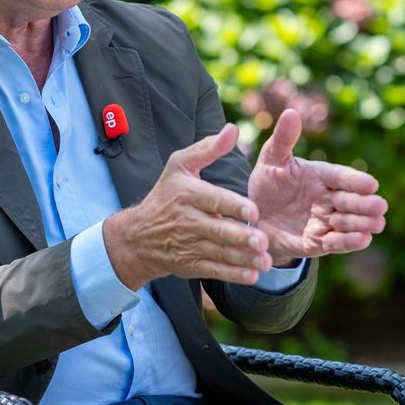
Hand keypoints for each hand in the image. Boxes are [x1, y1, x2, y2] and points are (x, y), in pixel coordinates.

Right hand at [103, 124, 272, 289]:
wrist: (139, 236)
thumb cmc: (166, 195)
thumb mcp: (179, 166)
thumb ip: (208, 148)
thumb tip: (232, 130)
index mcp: (188, 194)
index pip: (213, 200)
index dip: (233, 206)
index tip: (253, 211)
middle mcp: (188, 221)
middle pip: (218, 230)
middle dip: (241, 237)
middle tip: (263, 241)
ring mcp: (189, 245)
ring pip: (219, 253)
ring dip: (243, 259)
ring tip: (265, 261)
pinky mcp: (191, 265)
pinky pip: (214, 270)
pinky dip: (233, 274)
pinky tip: (252, 275)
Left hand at [248, 108, 387, 265]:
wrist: (252, 217)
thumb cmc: (266, 183)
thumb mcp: (271, 160)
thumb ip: (283, 139)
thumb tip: (291, 112)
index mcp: (321, 175)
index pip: (342, 177)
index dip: (356, 181)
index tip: (371, 184)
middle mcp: (328, 198)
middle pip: (351, 200)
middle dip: (365, 204)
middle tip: (379, 205)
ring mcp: (325, 221)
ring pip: (349, 222)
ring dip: (362, 223)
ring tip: (376, 224)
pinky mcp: (318, 242)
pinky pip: (336, 243)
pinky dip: (349, 242)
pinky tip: (362, 239)